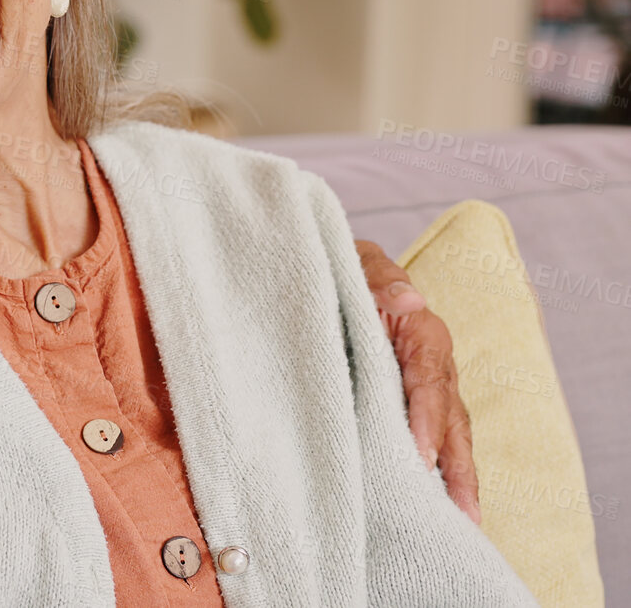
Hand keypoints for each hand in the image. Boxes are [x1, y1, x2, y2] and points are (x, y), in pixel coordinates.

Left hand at [356, 239, 479, 522]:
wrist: (326, 272)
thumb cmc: (341, 267)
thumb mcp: (355, 262)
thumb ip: (378, 276)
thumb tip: (410, 299)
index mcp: (422, 332)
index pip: (429, 381)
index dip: (426, 418)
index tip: (419, 455)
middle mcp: (432, 365)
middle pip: (451, 420)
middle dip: (457, 467)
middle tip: (460, 514)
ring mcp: (423, 389)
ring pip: (447, 437)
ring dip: (455, 480)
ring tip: (461, 525)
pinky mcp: (406, 406)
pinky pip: (428, 440)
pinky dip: (436, 472)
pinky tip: (432, 509)